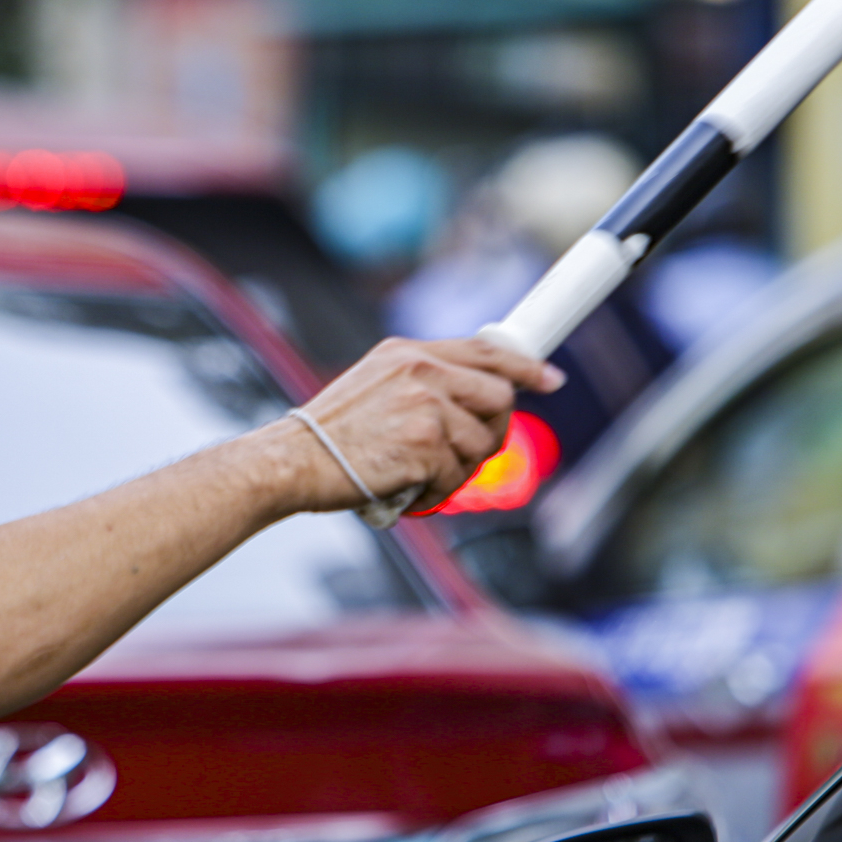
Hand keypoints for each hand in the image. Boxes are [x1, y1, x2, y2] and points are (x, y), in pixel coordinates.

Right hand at [287, 337, 564, 514]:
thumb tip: (473, 403)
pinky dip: (437, 492)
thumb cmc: (329, 435)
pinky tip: (407, 488)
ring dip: (458, 469)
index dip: (525, 366)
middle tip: (463, 455)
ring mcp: (426, 404)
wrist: (291, 460)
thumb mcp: (376, 386)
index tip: (550, 379)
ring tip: (419, 475)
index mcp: (409, 352)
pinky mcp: (425, 441)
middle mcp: (422, 370)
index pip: (485, 349)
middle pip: (499, 396)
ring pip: (482, 443)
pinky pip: (458, 475)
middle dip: (492, 431)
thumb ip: (423, 384)